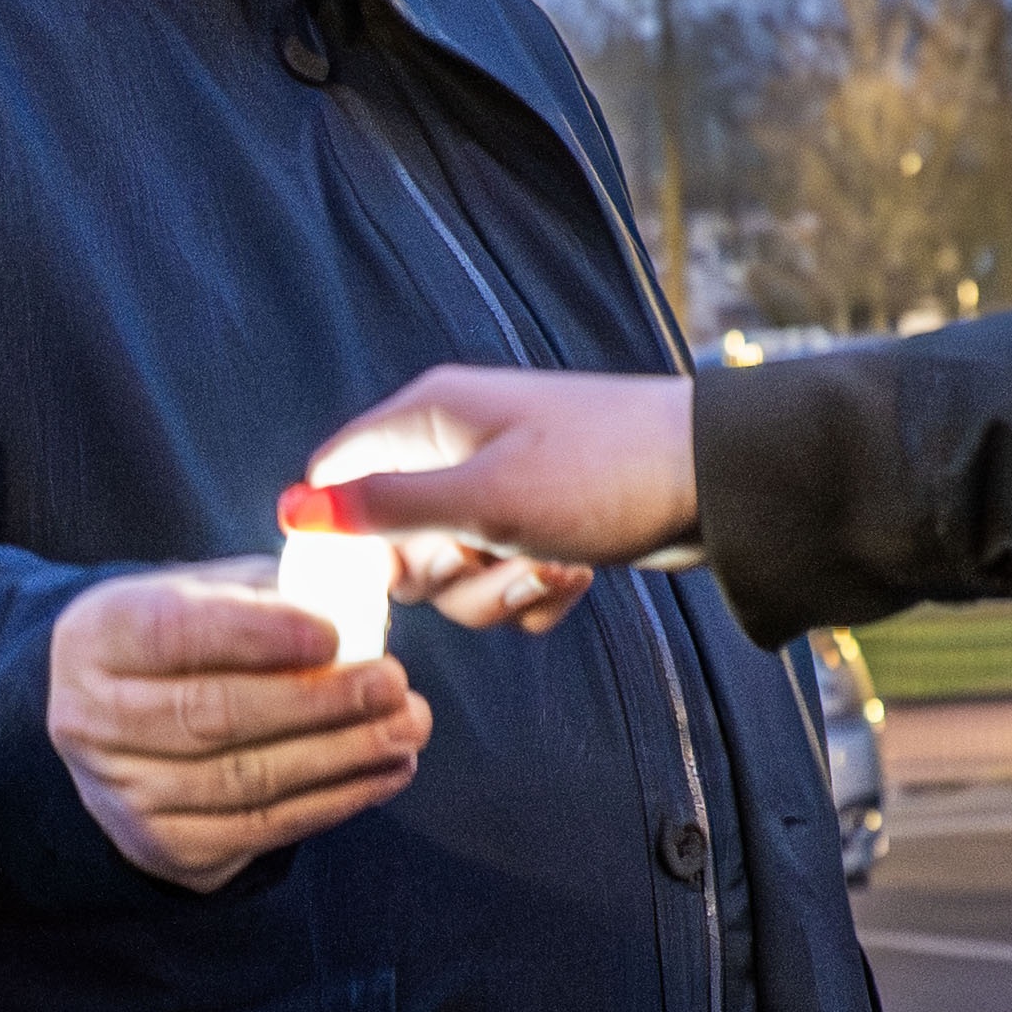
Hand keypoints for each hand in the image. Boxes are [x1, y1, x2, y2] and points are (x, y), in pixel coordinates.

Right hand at [48, 567, 427, 888]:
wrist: (114, 728)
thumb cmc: (179, 646)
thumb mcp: (203, 595)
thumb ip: (269, 589)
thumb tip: (364, 585)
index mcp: (98, 637)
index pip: (175, 632)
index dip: (257, 634)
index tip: (334, 633)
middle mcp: (91, 720)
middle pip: (214, 715)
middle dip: (318, 701)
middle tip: (392, 684)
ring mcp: (122, 793)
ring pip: (246, 780)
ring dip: (342, 756)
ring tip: (407, 728)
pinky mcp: (163, 846)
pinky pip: (261, 828)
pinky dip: (334, 802)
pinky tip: (384, 773)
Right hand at [312, 368, 698, 604]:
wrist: (719, 481)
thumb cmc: (601, 474)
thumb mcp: (481, 499)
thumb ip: (382, 509)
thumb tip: (292, 511)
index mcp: (428, 417)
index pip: (335, 473)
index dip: (341, 534)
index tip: (377, 580)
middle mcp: (455, 446)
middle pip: (394, 542)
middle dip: (446, 574)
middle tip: (496, 558)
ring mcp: (500, 487)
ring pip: (453, 574)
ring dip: (500, 591)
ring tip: (558, 566)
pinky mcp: (539, 523)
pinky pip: (502, 581)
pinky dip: (534, 593)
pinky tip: (577, 577)